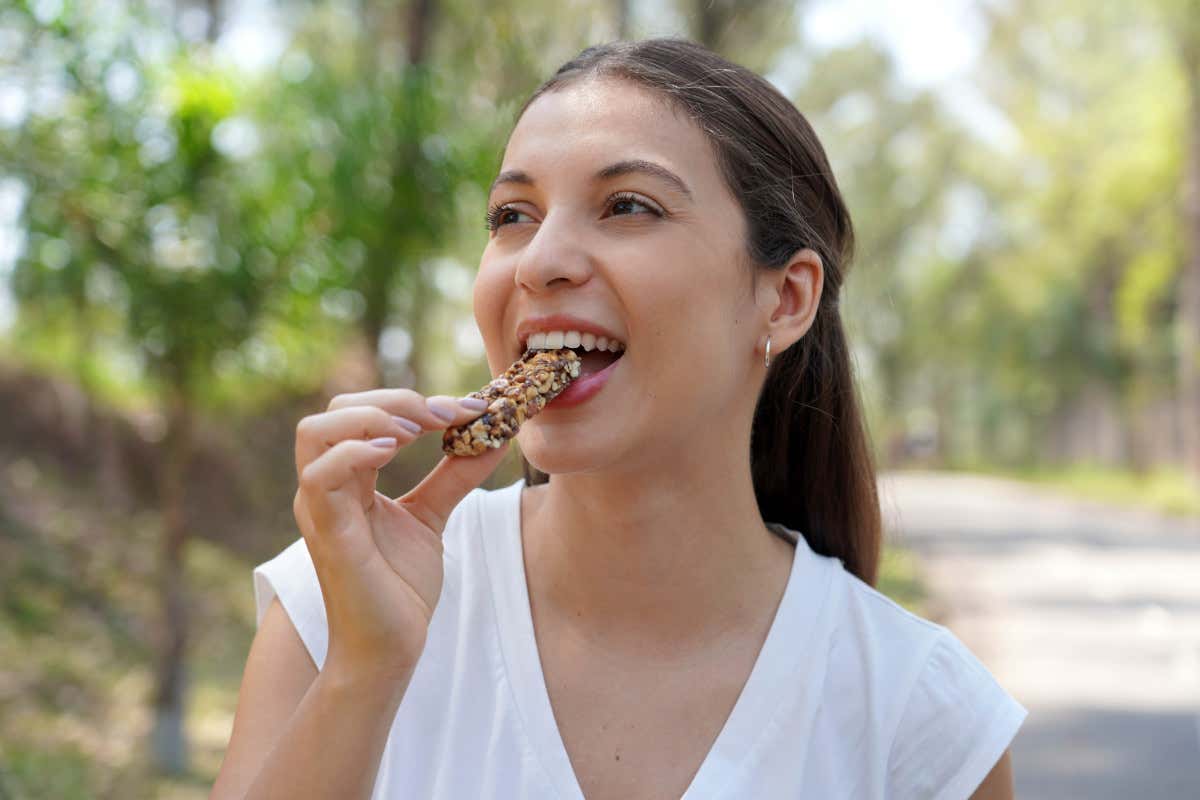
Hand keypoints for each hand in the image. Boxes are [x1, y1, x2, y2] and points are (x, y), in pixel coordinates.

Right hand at [292, 389, 506, 682]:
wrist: (390, 649)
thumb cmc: (400, 587)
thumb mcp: (433, 516)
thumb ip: (455, 473)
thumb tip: (495, 431)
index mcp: (348, 479)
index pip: (362, 413)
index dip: (414, 400)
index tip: (470, 406)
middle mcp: (326, 487)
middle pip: (336, 410)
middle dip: (395, 399)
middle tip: (447, 414)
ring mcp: (321, 508)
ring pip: (316, 432)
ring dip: (372, 416)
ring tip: (418, 428)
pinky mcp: (328, 534)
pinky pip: (322, 477)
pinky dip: (354, 452)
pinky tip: (392, 451)